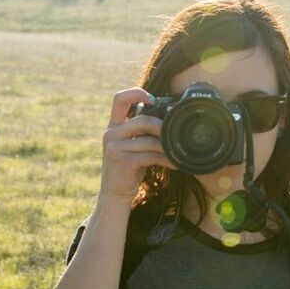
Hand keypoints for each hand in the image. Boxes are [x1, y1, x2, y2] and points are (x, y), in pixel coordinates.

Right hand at [97, 87, 171, 206]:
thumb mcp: (130, 147)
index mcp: (113, 126)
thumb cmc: (127, 170)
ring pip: (150, 140)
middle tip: (175, 136)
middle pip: (143, 120)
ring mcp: (115, 147)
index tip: (152, 99)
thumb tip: (167, 121)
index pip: (119, 99)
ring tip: (178, 154)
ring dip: (168, 148)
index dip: (136, 93)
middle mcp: (110, 133)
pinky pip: (151, 155)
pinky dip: (166, 159)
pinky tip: (174, 164)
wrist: (114, 195)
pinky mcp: (123, 161)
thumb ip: (140, 132)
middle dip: (163, 128)